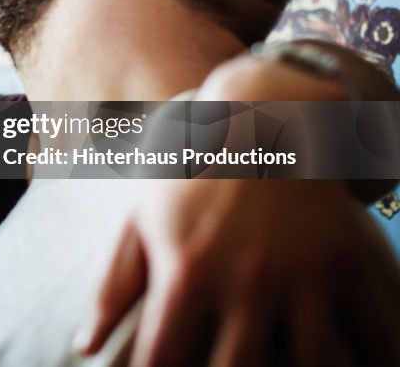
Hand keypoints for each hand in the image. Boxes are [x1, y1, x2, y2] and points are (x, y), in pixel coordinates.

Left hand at [75, 179, 399, 365]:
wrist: (261, 112)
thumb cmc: (187, 169)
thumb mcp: (141, 219)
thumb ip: (114, 288)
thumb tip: (83, 348)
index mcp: (185, 273)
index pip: (162, 360)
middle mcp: (244, 281)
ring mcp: (300, 275)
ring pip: (310, 366)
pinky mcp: (346, 264)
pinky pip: (371, 331)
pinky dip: (372, 357)